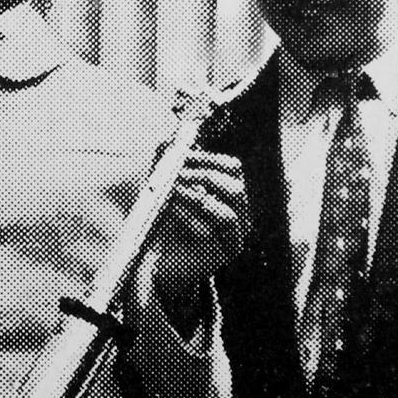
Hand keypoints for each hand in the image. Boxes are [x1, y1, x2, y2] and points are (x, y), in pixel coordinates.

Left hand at [151, 150, 247, 291]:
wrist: (158, 258)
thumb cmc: (164, 221)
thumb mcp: (161, 187)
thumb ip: (164, 162)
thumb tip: (166, 138)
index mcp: (228, 191)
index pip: (232, 168)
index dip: (208, 158)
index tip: (182, 154)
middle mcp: (239, 212)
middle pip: (236, 188)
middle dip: (205, 177)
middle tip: (177, 174)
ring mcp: (235, 236)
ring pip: (228, 214)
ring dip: (198, 199)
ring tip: (173, 192)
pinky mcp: (224, 255)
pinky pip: (211, 236)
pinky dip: (189, 220)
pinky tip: (171, 212)